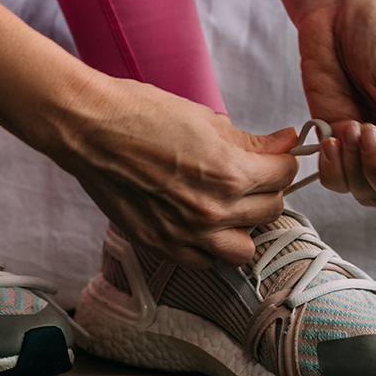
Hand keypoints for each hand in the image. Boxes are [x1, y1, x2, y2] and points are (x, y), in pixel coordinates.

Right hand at [51, 77, 299, 268]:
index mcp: (230, 172)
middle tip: (251, 174)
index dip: (282, 160)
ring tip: (230, 205)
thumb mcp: (205, 118)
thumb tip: (287, 142)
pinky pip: (205, 262)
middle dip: (266, 189)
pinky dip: (210, 246)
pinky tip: (201, 223)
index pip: (284, 175)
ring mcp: (187, 234)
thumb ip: (250, 139)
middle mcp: (214, 210)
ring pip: (244, 248)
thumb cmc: (142, 114)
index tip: (274, 156)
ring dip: (244, 226)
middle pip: (271, 210)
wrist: (89, 129)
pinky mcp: (161, 246)